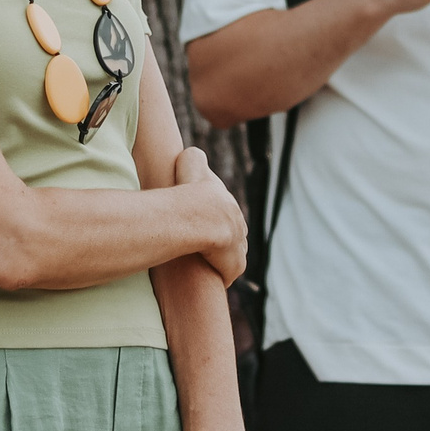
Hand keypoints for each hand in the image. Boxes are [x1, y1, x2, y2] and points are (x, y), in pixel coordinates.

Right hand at [174, 147, 247, 286]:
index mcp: (228, 204)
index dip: (213, 219)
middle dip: (222, 241)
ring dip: (221, 260)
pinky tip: (208, 277)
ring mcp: (239, 245)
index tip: (202, 224)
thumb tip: (191, 153)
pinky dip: (220, 275)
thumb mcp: (190, 164)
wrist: (202, 215)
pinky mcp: (235, 265)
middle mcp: (238, 224)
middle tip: (202, 247)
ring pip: (232, 256)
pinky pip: (228, 273)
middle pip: (232, 235)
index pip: (225, 213)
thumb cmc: (190, 189)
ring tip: (203, 266)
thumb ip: (194, 158)